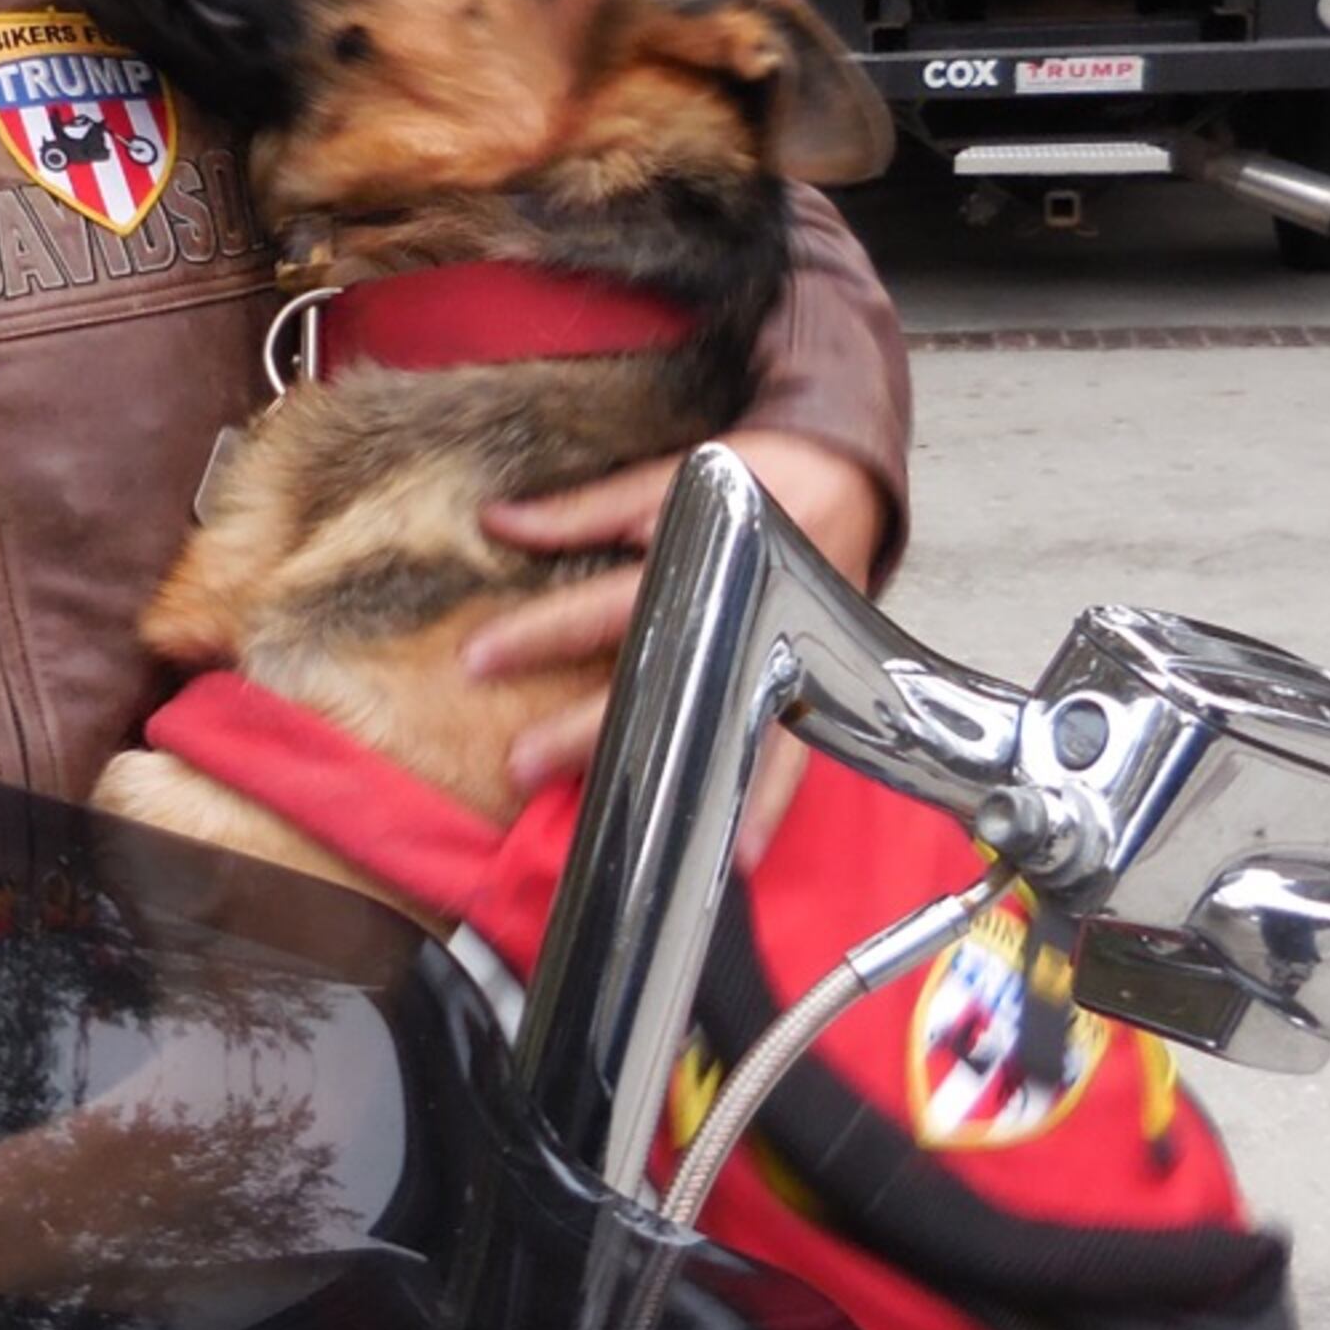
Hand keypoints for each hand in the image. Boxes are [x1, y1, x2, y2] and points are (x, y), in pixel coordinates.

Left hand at [465, 429, 886, 844]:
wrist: (853, 482)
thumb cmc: (754, 480)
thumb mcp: (670, 479)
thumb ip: (584, 511)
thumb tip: (497, 520)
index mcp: (699, 558)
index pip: (606, 605)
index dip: (541, 633)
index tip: (476, 660)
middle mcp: (739, 614)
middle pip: (656, 682)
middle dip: (587, 728)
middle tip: (522, 763)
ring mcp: (779, 656)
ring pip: (718, 725)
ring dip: (671, 776)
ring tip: (630, 827)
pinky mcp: (811, 686)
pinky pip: (788, 753)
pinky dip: (765, 801)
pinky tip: (740, 849)